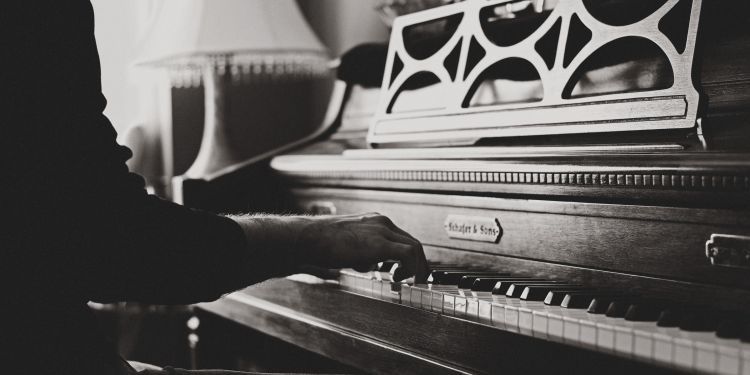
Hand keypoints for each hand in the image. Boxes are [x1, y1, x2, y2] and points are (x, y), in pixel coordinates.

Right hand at [295, 213, 427, 281]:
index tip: (407, 270)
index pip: (400, 237)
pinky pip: (409, 254)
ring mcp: (381, 230)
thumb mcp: (347, 248)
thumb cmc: (320, 244)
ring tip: (412, 282)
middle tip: (417, 279)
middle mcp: (380, 222)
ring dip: (417, 267)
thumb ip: (362, 255)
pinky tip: (400, 279)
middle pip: (411, 241)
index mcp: (373, 221)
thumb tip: (369, 266)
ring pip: (415, 247)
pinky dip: (411, 268)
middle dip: (418, 262)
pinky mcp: (380, 243)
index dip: (408, 256)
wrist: (307, 238)